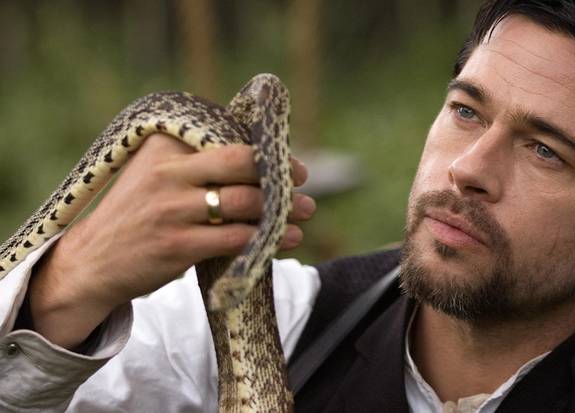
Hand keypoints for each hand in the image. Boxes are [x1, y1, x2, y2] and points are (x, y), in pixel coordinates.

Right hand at [27, 133, 315, 348]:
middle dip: (279, 173)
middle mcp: (167, 172)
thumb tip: (264, 157)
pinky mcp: (177, 245)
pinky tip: (286, 238)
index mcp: (163, 146)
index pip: (227, 137)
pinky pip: (236, 238)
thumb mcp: (156, 173)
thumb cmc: (138, 214)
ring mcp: (171, 209)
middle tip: (301, 182)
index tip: (289, 161)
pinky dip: (268, 238)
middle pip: (241, 163)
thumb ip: (199, 160)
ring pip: (244, 202)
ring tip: (305, 212)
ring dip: (282, 209)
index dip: (266, 150)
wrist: (93, 261)